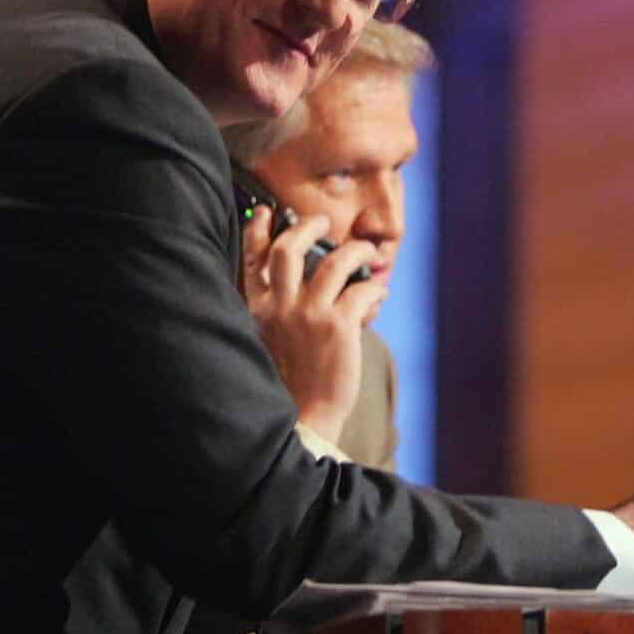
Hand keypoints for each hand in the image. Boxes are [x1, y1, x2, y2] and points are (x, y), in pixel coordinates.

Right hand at [240, 205, 385, 445]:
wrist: (303, 421)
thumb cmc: (289, 386)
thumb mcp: (270, 344)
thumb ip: (284, 314)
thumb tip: (324, 285)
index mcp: (257, 312)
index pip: (253, 260)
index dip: (258, 231)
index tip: (267, 212)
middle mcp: (279, 308)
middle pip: (289, 249)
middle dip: (307, 228)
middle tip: (322, 224)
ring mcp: (308, 315)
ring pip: (333, 262)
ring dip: (354, 251)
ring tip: (366, 252)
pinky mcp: (338, 327)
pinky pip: (362, 290)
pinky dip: (375, 287)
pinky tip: (380, 292)